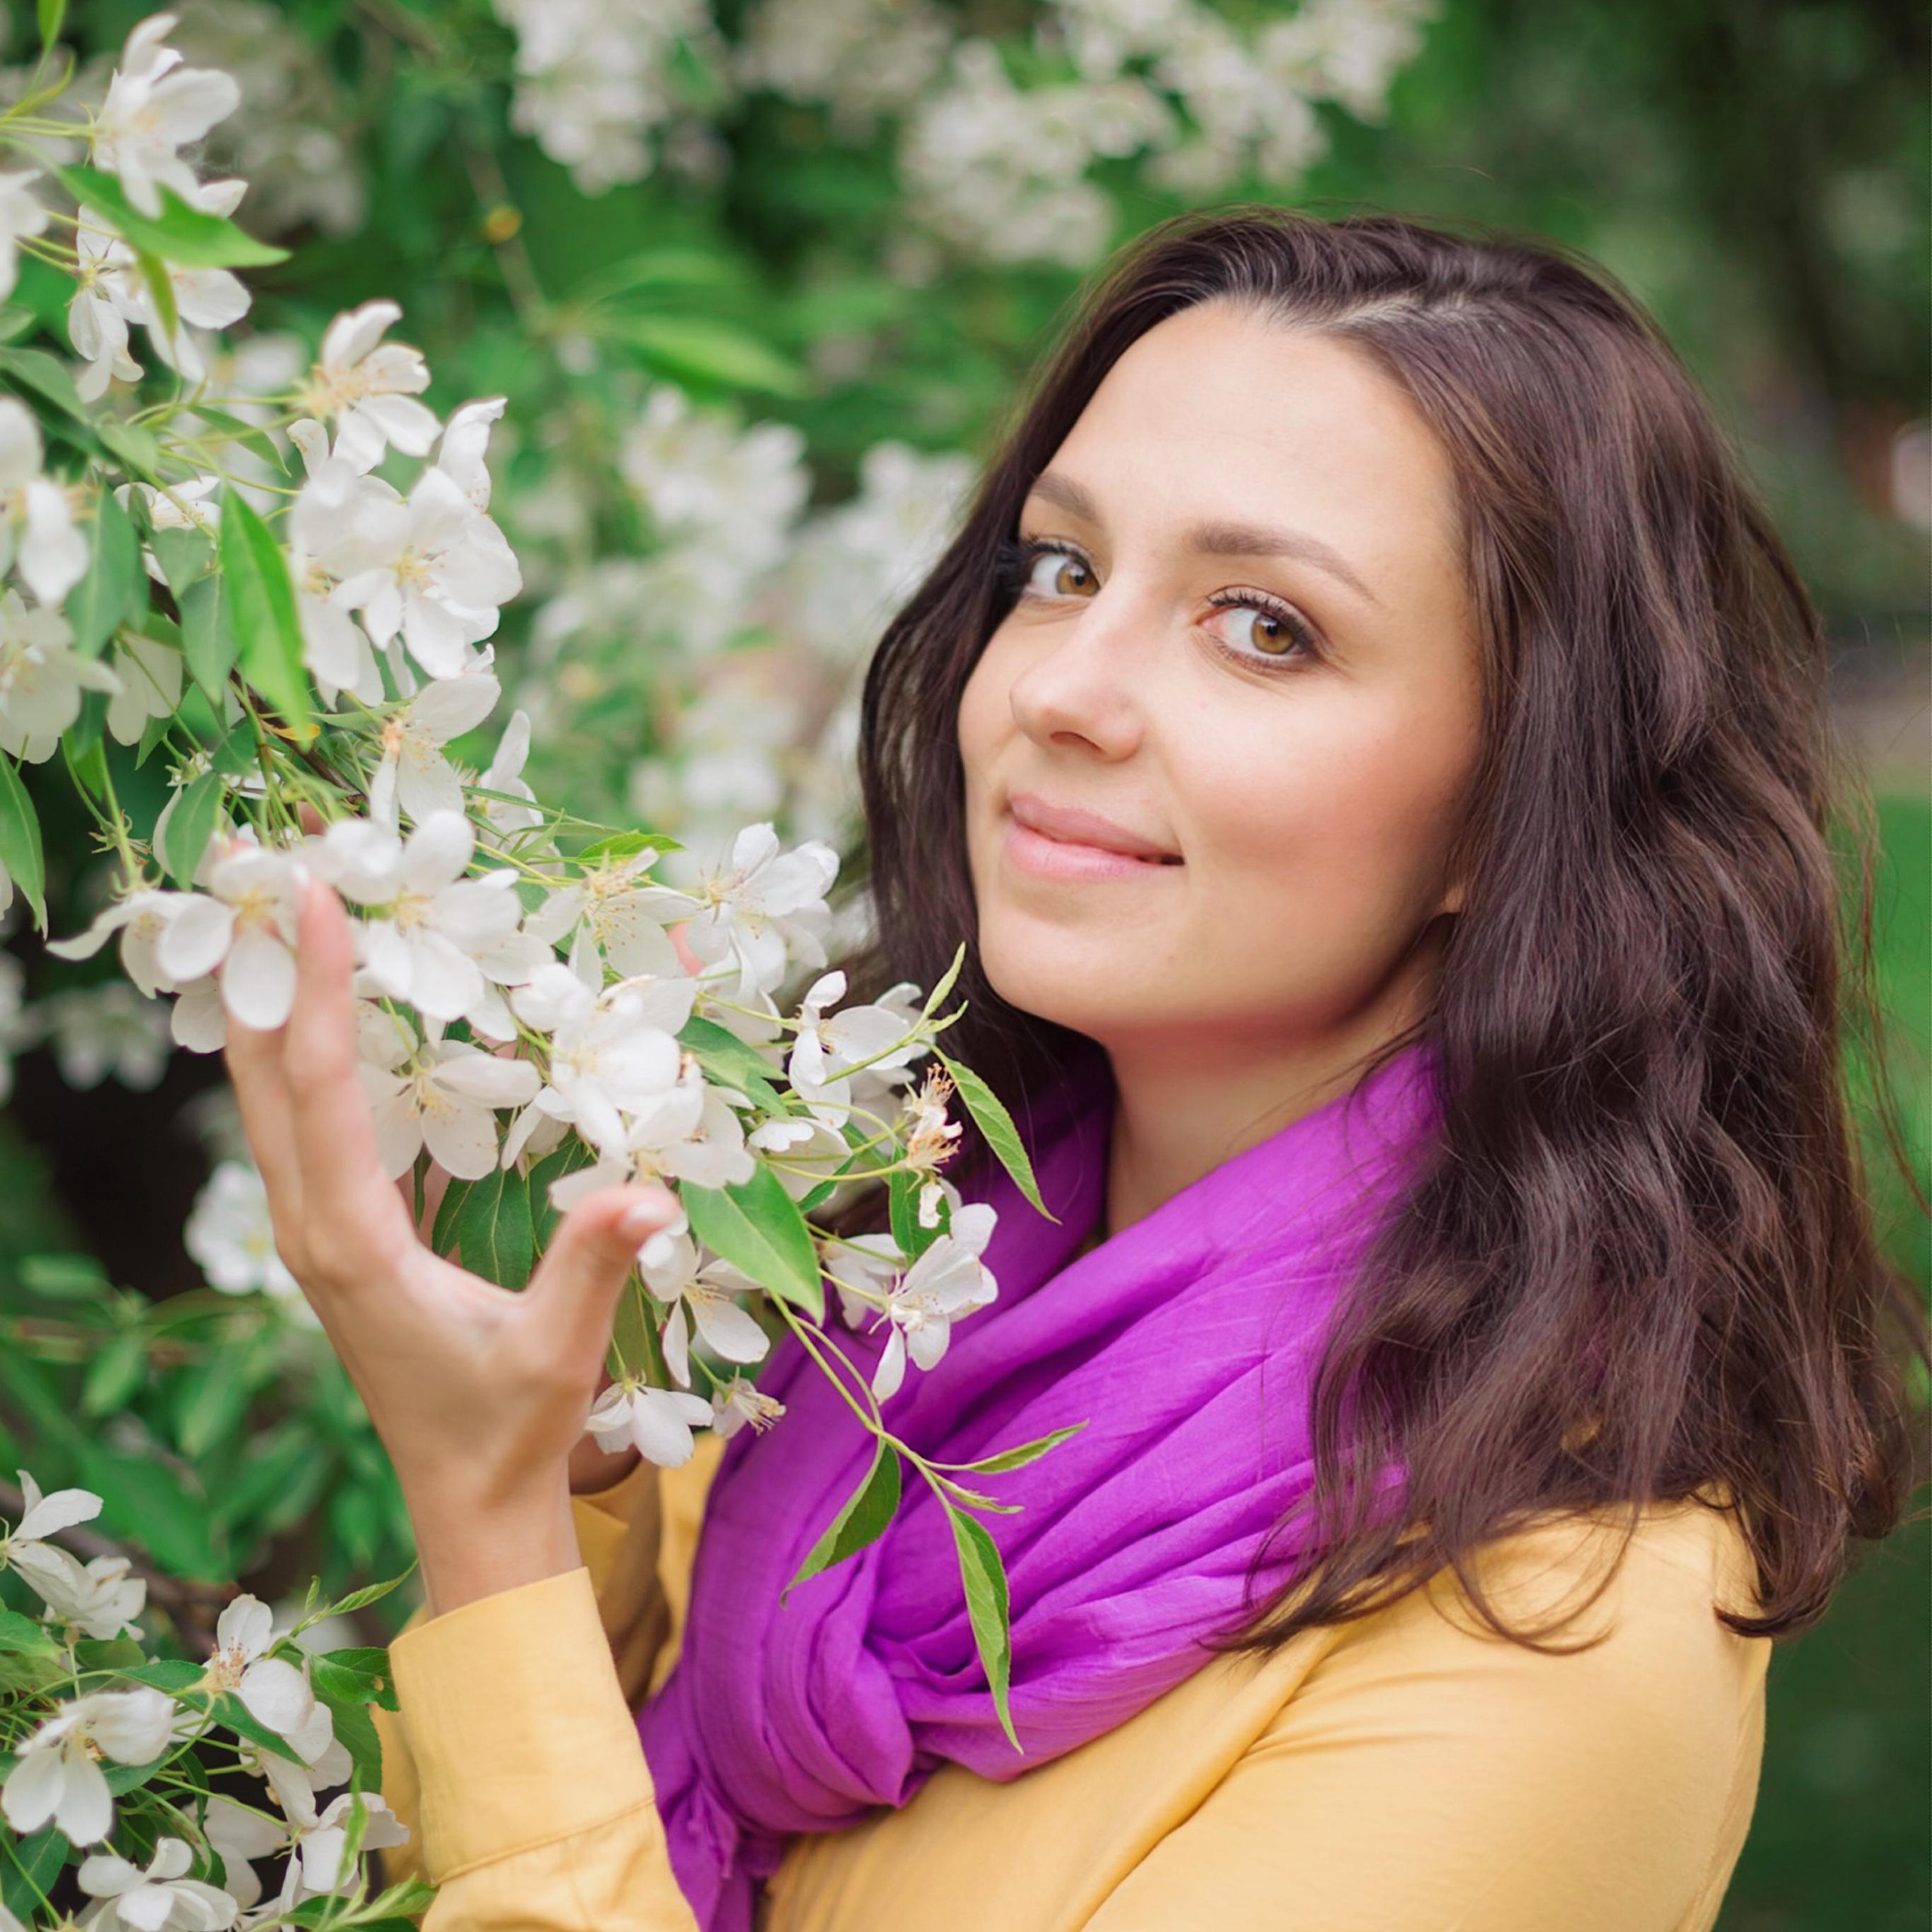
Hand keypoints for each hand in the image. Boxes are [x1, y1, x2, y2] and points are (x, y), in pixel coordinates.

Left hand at [224, 874, 678, 1617]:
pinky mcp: (339, 1233)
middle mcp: (312, 1226)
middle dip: (257, 965)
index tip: (311, 893)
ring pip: (267, 1094)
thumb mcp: (558, 1351)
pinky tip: (319, 1004)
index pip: (320, 1088)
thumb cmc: (511, 1428)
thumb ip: (592, 1266)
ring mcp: (316, 1230)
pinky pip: (300, 1120)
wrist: (469, 1499)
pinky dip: (298, 1049)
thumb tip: (649, 1192)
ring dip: (269, 999)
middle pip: (259, 1073)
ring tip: (280, 907)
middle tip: (268, 859)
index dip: (313, 985)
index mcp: (351, 1244)